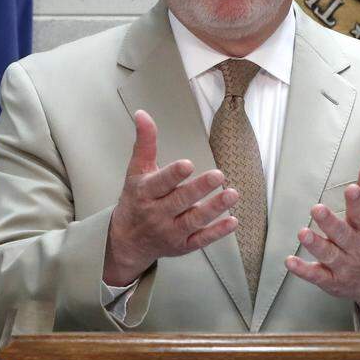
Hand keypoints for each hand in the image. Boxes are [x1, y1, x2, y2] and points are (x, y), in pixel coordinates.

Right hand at [103, 110, 239, 285]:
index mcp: (145, 193)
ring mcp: (170, 231)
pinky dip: (217, 233)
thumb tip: (142, 114)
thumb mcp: (136, 171)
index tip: (188, 164)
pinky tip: (233, 221)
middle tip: (219, 176)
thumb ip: (145, 143)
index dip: (172, 175)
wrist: (126, 241)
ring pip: (193, 221)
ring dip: (214, 209)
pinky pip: (201, 240)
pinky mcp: (183, 245)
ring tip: (232, 194)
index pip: (159, 184)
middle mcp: (157, 214)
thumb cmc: (136, 199)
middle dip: (199, 189)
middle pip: (179, 201)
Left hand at [285, 152, 359, 326]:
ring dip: (315, 245)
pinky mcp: (332, 281)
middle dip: (330, 223)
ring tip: (302, 233)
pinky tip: (290, 261)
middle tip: (317, 209)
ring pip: (329, 255)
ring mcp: (345, 266)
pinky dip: (303, 271)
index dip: (357, 202)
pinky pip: (317, 276)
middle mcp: (357, 248)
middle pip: (343, 235)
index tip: (351, 189)